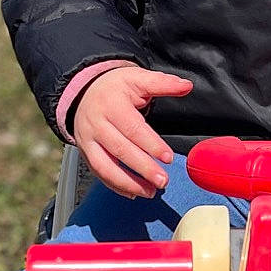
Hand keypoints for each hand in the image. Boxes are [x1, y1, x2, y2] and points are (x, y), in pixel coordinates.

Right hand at [71, 66, 192, 196]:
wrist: (84, 91)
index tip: (168, 157)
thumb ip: (163, 83)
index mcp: (112, 105)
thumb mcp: (137, 78)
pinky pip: (98, 173)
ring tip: (150, 192)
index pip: (132, 128)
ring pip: (105, 166)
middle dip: (142, 168)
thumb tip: (186, 85)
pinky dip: (115, 185)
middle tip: (163, 180)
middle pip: (120, 149)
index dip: (151, 144)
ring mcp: (88, 140)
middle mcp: (96, 124)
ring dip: (127, 182)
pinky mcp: (85, 152)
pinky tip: (133, 192)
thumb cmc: (115, 87)